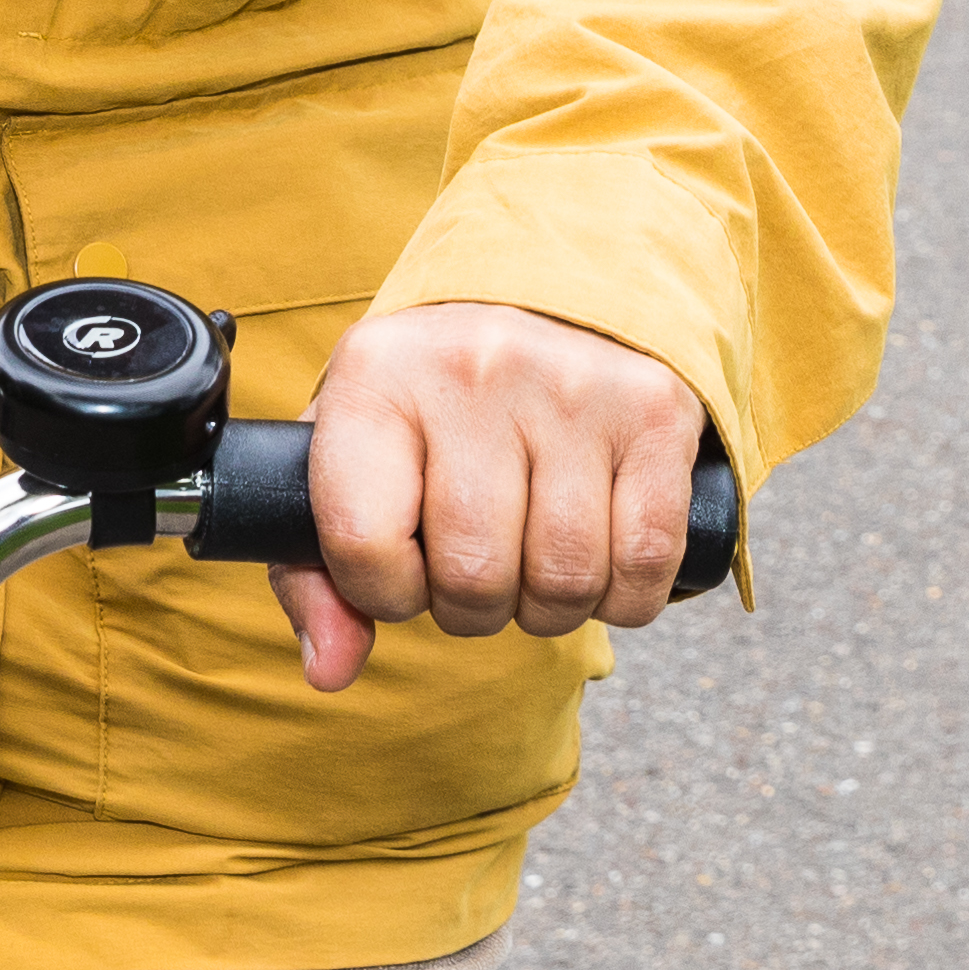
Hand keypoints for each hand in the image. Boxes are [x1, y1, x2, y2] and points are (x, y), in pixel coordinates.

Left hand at [276, 301, 707, 695]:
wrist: (548, 298)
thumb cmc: (432, 407)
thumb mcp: (349, 462)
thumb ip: (313, 575)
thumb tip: (329, 672)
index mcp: (375, 376)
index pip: (363, 543)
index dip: (383, 592)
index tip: (401, 570)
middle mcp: (471, 369)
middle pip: (474, 575)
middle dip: (473, 608)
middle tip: (477, 572)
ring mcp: (571, 385)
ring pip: (564, 579)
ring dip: (549, 609)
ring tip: (531, 565)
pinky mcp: (655, 412)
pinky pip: (645, 563)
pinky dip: (622, 597)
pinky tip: (597, 563)